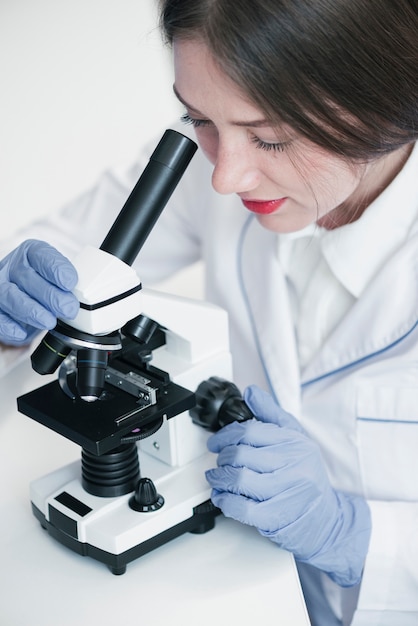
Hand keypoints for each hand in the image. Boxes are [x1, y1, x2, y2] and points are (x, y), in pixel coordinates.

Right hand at [0, 239, 78, 344]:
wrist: (23, 298)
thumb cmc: (43, 286)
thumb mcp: (57, 278)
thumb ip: (67, 282)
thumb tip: (84, 295)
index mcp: (30, 254)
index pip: (41, 255)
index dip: (56, 269)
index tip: (71, 283)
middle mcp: (13, 267)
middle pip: (28, 277)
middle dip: (51, 296)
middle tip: (69, 308)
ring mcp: (0, 286)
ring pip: (11, 296)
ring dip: (32, 311)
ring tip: (50, 321)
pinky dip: (10, 326)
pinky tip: (22, 332)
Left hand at [206, 385, 370, 585]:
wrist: (327, 519)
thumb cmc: (308, 477)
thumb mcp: (296, 439)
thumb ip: (271, 414)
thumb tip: (251, 392)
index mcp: (295, 443)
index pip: (250, 431)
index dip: (225, 436)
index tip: (217, 442)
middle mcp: (293, 465)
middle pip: (241, 454)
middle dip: (222, 457)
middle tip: (219, 461)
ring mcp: (286, 492)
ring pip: (239, 479)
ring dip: (219, 478)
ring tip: (217, 478)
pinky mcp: (277, 518)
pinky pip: (242, 507)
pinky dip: (225, 501)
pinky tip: (223, 497)